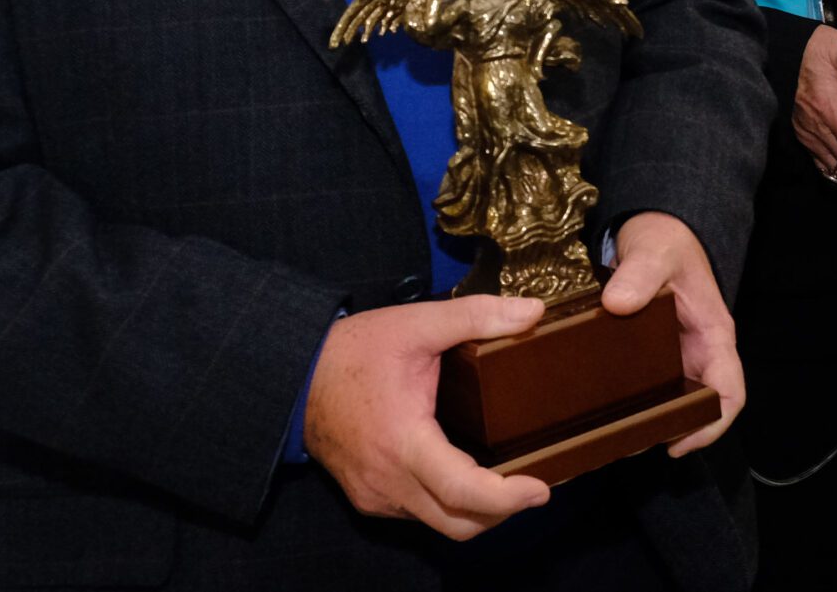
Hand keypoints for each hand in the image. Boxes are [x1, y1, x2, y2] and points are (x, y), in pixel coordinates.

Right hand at [304, 297, 550, 536]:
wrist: (296, 375)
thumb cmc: (355, 351)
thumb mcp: (418, 323)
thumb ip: (476, 316)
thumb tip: (533, 313)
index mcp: (403, 441)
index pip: (462, 490)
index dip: (507, 498)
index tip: (540, 489)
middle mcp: (388, 481)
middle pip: (458, 522)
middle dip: (503, 511)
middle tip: (533, 487)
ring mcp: (376, 496)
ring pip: (439, 523)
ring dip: (477, 511)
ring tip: (507, 482)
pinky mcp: (369, 497)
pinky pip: (418, 514)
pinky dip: (448, 505)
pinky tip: (465, 477)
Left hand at [603, 212, 742, 455]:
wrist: (652, 229)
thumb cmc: (665, 240)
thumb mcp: (654, 251)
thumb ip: (639, 273)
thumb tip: (618, 304)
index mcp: (714, 335)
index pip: (729, 394)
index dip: (711, 426)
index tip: (676, 444)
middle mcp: (698, 353)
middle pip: (698, 407)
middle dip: (671, 432)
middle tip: (629, 445)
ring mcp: (675, 356)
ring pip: (672, 402)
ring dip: (649, 422)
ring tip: (611, 436)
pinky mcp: (651, 354)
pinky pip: (649, 387)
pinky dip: (633, 404)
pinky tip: (604, 412)